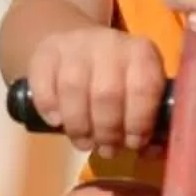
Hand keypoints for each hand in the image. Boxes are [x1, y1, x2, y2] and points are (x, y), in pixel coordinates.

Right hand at [24, 27, 167, 155]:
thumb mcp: (140, 90)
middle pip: (106, 93)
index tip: (133, 144)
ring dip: (79, 126)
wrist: (79, 44)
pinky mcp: (46, 52)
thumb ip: (148, 120)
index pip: (143, 88)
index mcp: (141, 52)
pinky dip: (49, 108)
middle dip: (107, 131)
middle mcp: (110, 43)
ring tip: (84, 143)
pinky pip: (44, 83)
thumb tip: (150, 152)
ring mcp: (75, 45)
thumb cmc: (117, 78)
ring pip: (73, 89)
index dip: (138, 123)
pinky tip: (57, 122)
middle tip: (107, 149)